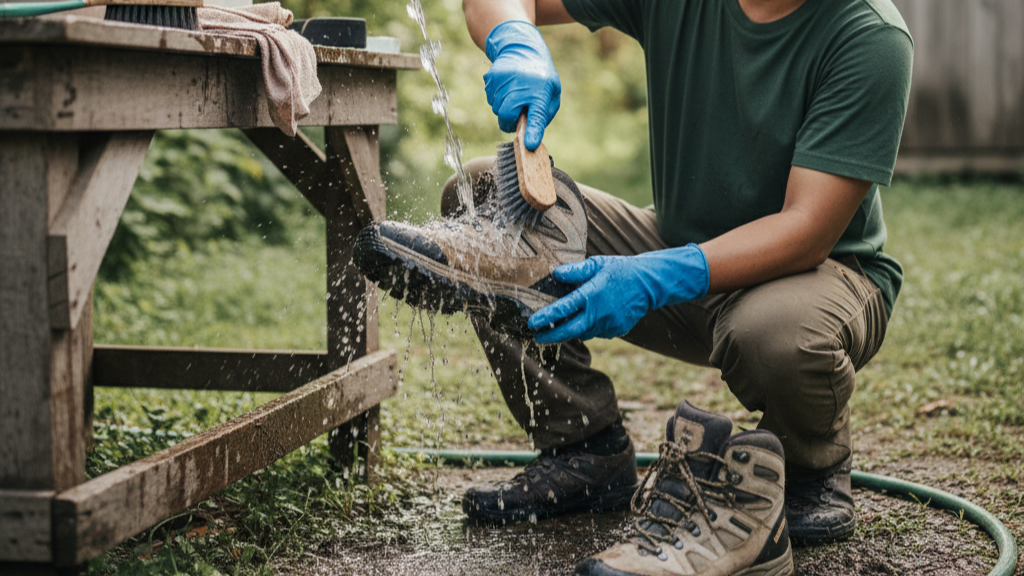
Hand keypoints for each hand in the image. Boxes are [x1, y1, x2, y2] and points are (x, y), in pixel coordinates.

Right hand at [483, 20, 560, 149]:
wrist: (522, 48)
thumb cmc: (541, 77)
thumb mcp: (553, 93)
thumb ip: (544, 115)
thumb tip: (531, 136)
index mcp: (540, 93)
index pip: (536, 116)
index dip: (532, 132)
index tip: (529, 145)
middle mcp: (520, 87)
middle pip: (506, 117)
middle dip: (509, 122)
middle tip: (516, 115)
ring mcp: (503, 82)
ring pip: (497, 110)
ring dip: (504, 109)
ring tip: (514, 94)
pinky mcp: (491, 79)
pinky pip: (491, 100)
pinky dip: (497, 98)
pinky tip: (506, 87)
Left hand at [528, 244, 710, 343]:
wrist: (648, 284)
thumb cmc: (620, 270)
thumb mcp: (597, 264)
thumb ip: (576, 271)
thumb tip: (555, 274)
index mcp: (591, 295)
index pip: (563, 309)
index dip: (545, 317)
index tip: (532, 323)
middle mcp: (598, 313)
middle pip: (569, 331)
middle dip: (551, 336)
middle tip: (537, 337)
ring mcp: (608, 325)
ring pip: (583, 333)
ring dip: (569, 332)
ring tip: (557, 328)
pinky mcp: (616, 331)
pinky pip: (596, 332)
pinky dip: (588, 328)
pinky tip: (586, 319)